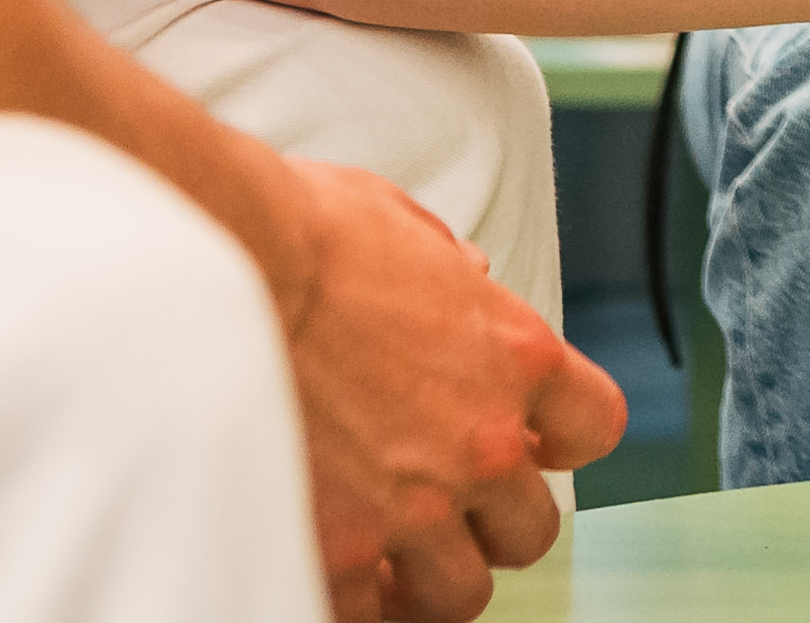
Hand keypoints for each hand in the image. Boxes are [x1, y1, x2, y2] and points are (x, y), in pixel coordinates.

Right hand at [255, 153, 625, 621]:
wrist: (215, 277)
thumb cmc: (296, 234)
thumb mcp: (401, 225)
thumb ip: (448, 271)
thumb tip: (464, 277)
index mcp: (514, 356)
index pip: (594, 425)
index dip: (562, 441)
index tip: (532, 444)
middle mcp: (482, 442)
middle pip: (530, 530)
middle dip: (491, 524)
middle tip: (445, 510)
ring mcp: (413, 508)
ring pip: (460, 594)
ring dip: (427, 578)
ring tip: (386, 561)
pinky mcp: (336, 553)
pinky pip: (367, 616)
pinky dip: (353, 602)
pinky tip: (328, 574)